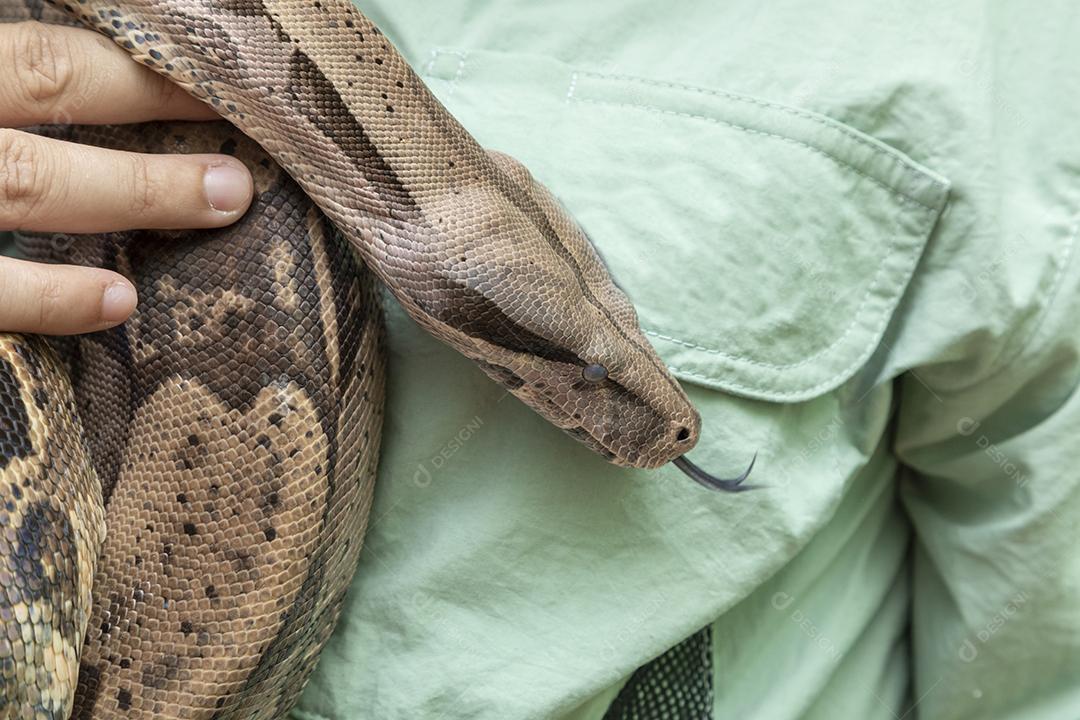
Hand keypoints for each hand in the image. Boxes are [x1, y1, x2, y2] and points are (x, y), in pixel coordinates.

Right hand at [0, 21, 253, 334]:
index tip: (222, 81)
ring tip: (225, 201)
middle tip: (247, 118)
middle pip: (48, 89)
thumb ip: (17, 93)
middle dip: (156, 101)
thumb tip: (104, 95)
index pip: (48, 55)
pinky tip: (121, 301)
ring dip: (136, 190)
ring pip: (28, 181)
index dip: (141, 69)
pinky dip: (55, 298)